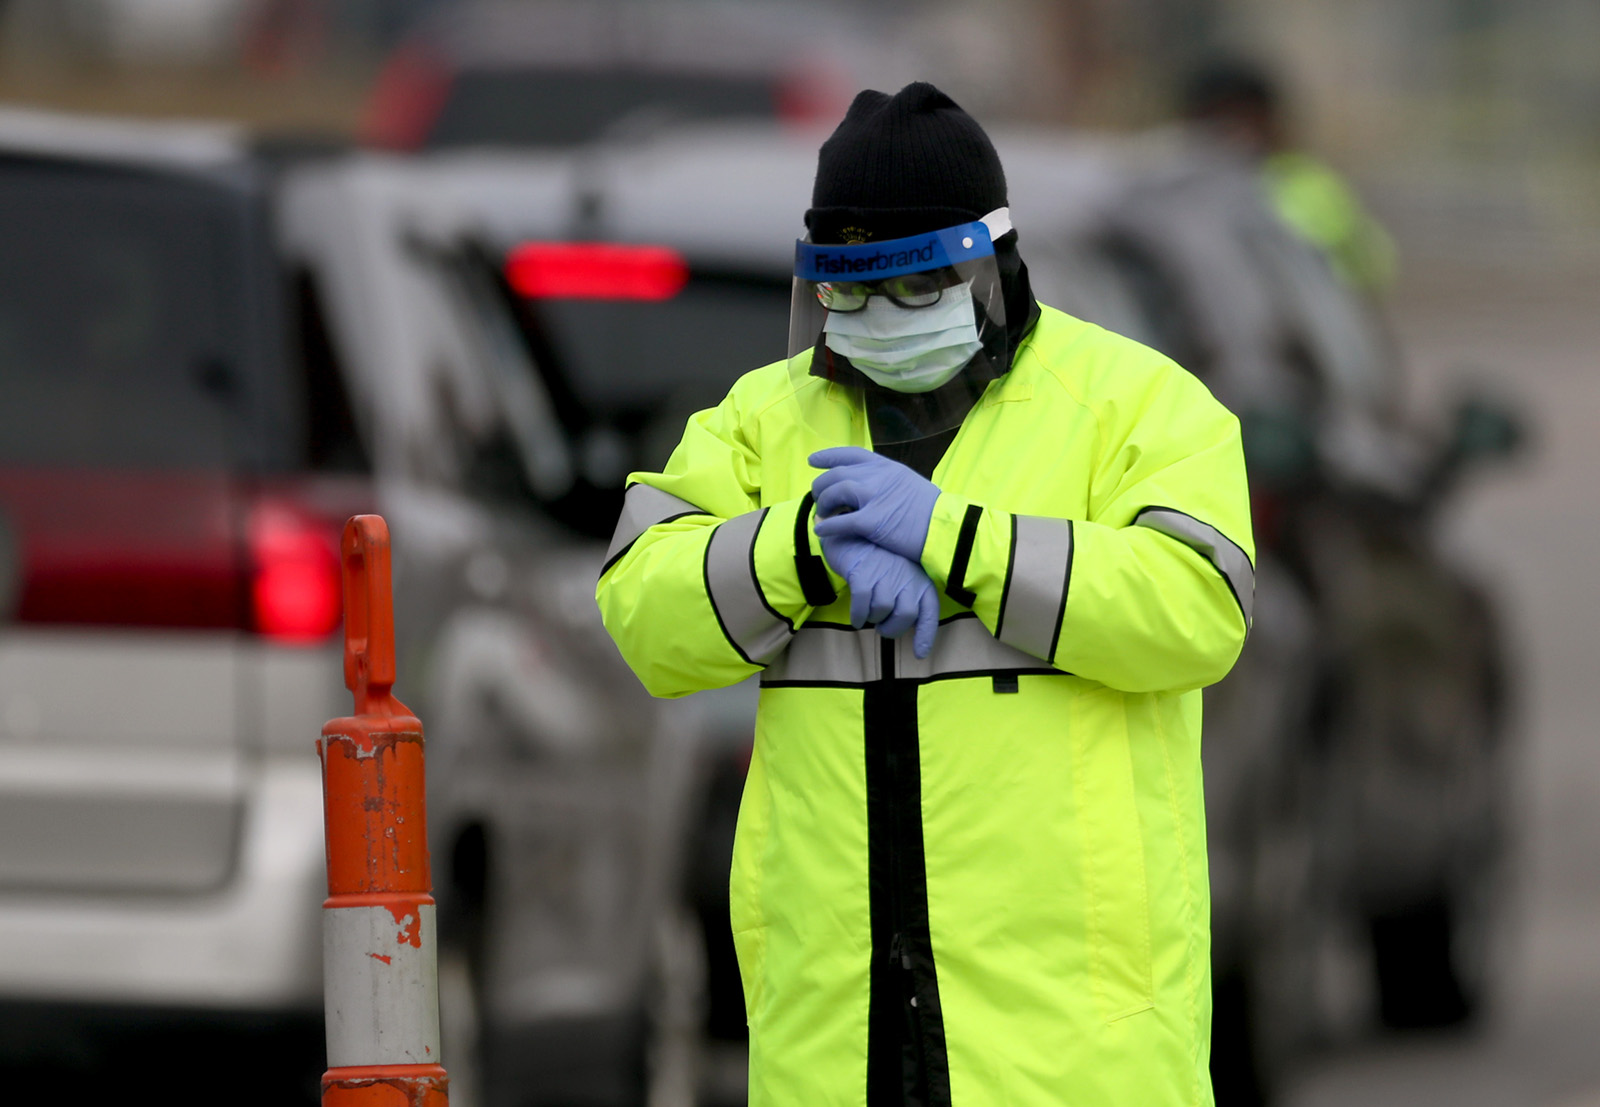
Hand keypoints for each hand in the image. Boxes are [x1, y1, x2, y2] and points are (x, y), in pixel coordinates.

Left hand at [809, 447, 940, 561]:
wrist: (945, 527)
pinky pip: (840, 522)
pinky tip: (821, 531)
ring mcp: (874, 498)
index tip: (812, 461)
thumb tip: (868, 485)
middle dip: (821, 485)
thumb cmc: (930, 509)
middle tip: (817, 497)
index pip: (850, 454)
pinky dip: (827, 526)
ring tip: (821, 513)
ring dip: (823, 503)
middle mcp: (877, 477)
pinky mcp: (872, 522)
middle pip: (836, 474)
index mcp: (886, 466)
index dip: (828, 456)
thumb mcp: (908, 482)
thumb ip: (886, 480)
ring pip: (834, 493)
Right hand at [818, 530, 939, 658]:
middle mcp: (905, 576)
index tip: (919, 654)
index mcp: (918, 578)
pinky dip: (858, 616)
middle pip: (906, 614)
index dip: (926, 635)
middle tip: (882, 628)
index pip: (929, 610)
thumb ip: (908, 598)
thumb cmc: (878, 562)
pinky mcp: (863, 574)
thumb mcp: (900, 577)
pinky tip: (856, 618)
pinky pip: (863, 606)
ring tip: (868, 614)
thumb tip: (909, 631)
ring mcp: (884, 573)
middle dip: (892, 629)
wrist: (852, 537)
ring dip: (873, 619)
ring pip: (882, 610)